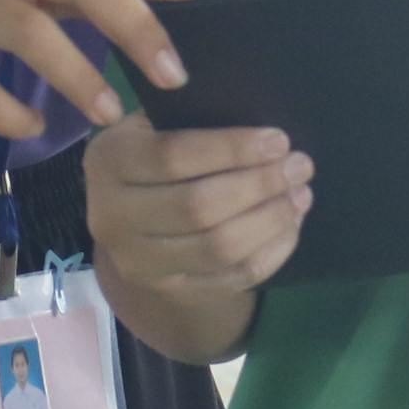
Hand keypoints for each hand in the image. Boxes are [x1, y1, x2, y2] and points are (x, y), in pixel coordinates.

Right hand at [85, 112, 311, 295]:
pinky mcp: (170, 289)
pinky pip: (232, 277)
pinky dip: (270, 252)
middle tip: (299, 166)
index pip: (173, 157)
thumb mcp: (154, 123)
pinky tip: (290, 225)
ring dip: (270, 220)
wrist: (129, 212)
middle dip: (259, 185)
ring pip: (218, 248)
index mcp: (108, 162)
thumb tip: (262, 130)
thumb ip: (192, 119)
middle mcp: (112, 218)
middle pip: (197, 208)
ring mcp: (138, 262)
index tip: (279, 141)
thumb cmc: (153, 149)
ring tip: (300, 194)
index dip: (231, 149)